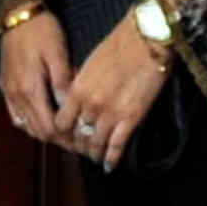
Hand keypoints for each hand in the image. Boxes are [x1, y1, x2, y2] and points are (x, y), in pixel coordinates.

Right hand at [0, 10, 75, 145]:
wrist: (17, 14)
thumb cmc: (42, 31)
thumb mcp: (58, 54)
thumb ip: (63, 83)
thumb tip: (71, 109)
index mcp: (30, 88)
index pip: (48, 127)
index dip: (66, 138)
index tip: (84, 140)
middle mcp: (16, 95)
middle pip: (37, 130)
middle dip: (58, 139)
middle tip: (79, 142)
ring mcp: (8, 92)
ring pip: (26, 125)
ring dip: (44, 132)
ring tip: (65, 133)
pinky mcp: (5, 86)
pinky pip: (16, 115)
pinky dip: (30, 123)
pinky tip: (42, 120)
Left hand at [53, 20, 171, 166]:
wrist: (145, 40)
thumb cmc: (117, 46)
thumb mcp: (88, 65)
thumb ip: (79, 85)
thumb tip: (74, 99)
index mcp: (76, 90)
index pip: (60, 122)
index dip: (62, 133)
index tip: (65, 137)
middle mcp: (89, 105)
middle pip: (77, 136)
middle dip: (77, 146)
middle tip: (79, 151)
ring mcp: (110, 113)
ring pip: (95, 143)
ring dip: (93, 153)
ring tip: (93, 158)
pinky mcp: (131, 117)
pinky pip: (117, 144)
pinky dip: (112, 157)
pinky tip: (109, 165)